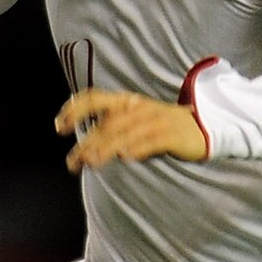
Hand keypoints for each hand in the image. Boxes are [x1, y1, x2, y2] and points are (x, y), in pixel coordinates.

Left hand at [55, 90, 209, 171]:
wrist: (202, 127)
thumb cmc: (162, 126)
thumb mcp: (136, 119)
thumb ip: (112, 126)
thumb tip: (84, 143)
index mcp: (126, 102)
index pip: (94, 98)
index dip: (74, 109)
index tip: (60, 127)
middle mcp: (138, 107)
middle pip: (107, 123)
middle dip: (88, 143)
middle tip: (74, 162)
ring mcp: (157, 120)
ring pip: (126, 133)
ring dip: (107, 147)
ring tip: (92, 162)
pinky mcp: (173, 134)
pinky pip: (153, 141)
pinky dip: (139, 148)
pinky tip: (126, 157)